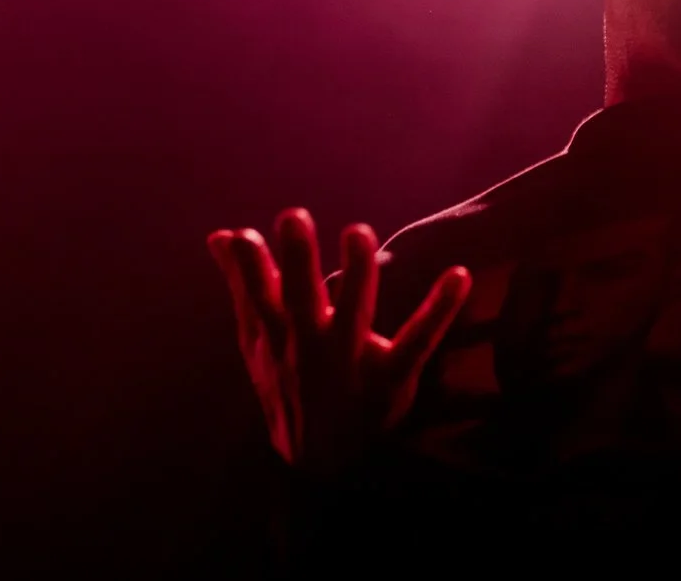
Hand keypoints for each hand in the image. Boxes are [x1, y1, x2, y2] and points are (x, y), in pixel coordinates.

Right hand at [207, 209, 470, 472]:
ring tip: (358, 233)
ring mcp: (352, 362)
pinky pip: (419, 341)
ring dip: (357, 274)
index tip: (244, 235)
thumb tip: (221, 234)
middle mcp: (311, 346)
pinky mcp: (394, 376)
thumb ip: (244, 285)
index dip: (250, 268)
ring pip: (355, 314)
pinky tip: (459, 275)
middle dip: (297, 260)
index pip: (259, 297)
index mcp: (279, 336)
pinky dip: (439, 309)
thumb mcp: (257, 342)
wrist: (323, 463)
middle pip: (301, 300)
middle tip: (293, 216)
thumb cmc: (289, 384)